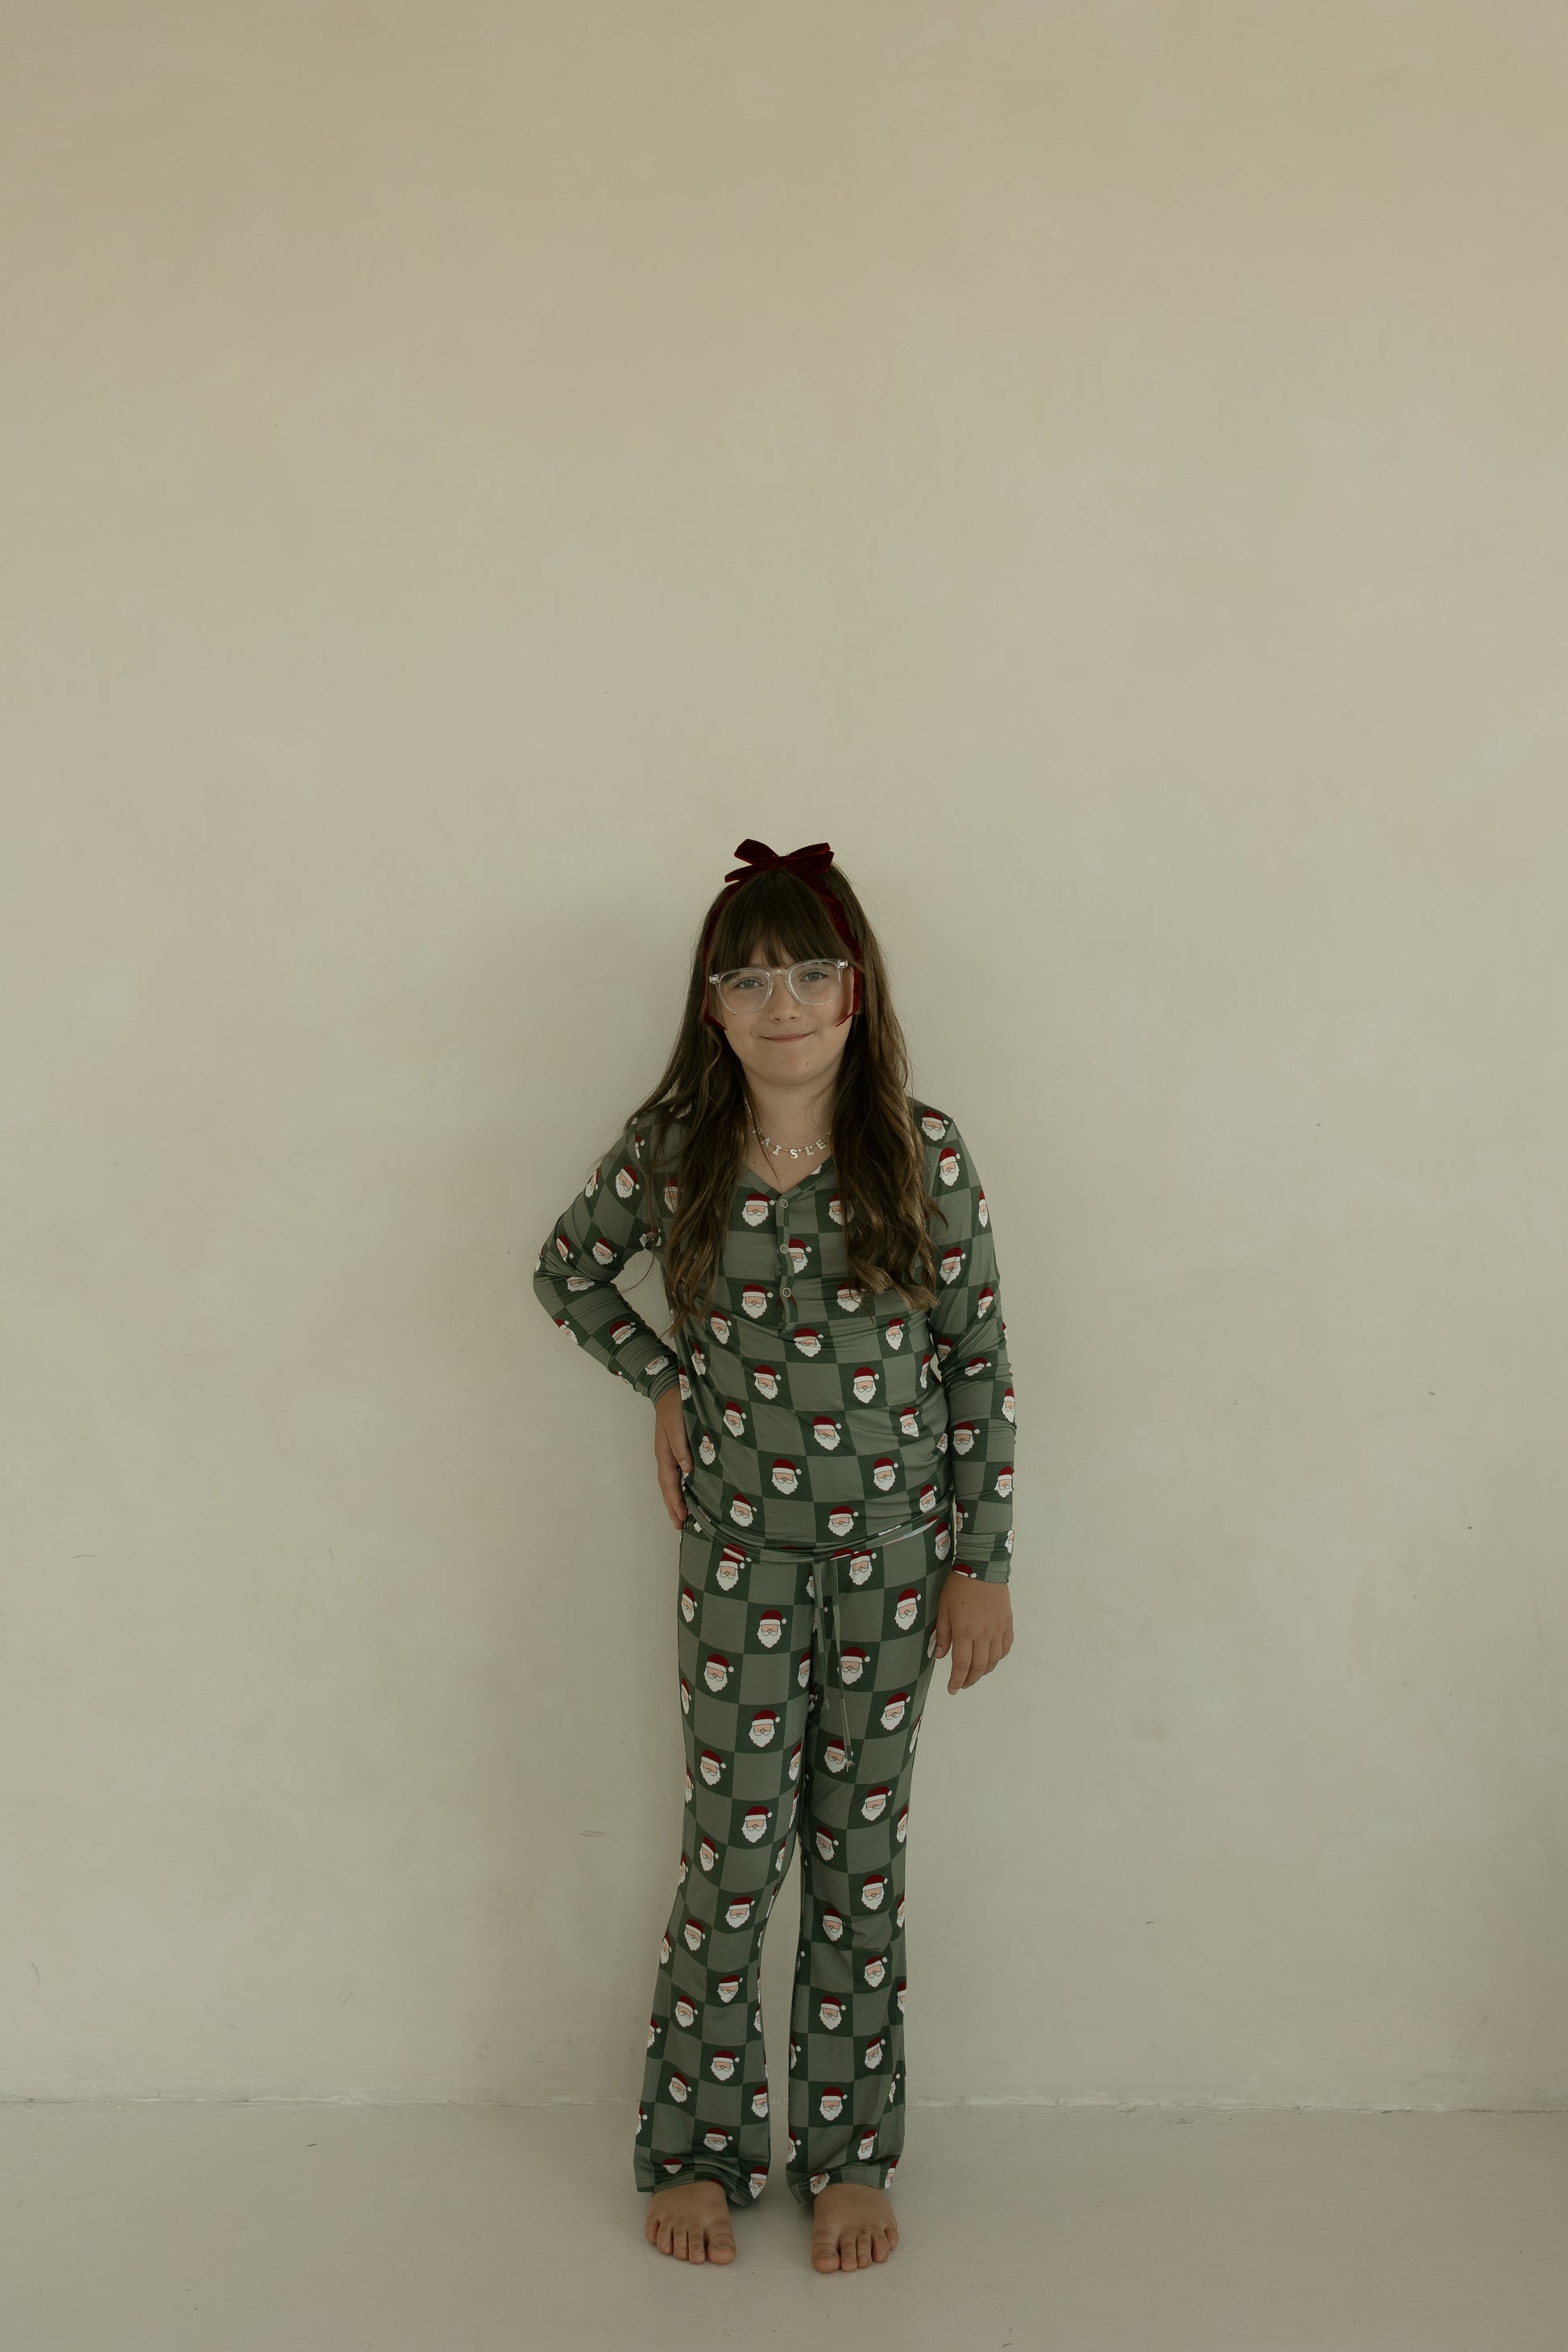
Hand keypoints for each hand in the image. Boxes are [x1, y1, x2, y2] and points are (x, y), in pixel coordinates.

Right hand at [653, 1386, 691, 1529]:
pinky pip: (675, 1475)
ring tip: (679, 1518)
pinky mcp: (675, 1451)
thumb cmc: (675, 1406)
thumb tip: (686, 1470)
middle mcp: (666, 1457)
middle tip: (679, 1526)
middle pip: (667, 1488)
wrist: (670, 1391)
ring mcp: (669, 1455)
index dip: (675, 1501)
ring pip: (670, 1483)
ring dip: (674, 1501)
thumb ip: (681, 1446)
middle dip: (672, 1507)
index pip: (670, 1483)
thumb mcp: (677, 1425)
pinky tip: (684, 1494)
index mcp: (665, 1453)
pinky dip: (677, 1488)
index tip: (682, 1518)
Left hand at [933, 1572, 1012, 1692]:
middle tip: (962, 1684)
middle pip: (979, 1667)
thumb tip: (941, 1656)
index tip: (952, 1689)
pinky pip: (1005, 1647)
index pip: (962, 1665)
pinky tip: (991, 1658)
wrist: (983, 1568)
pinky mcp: (1007, 1623)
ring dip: (984, 1671)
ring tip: (975, 1673)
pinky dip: (998, 1657)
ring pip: (993, 1660)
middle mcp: (983, 1634)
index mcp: (965, 1631)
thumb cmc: (959, 1586)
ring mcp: (998, 1630)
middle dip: (970, 1680)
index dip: (956, 1680)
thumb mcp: (943, 1608)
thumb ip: (943, 1634)